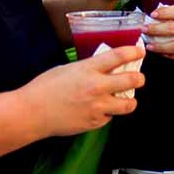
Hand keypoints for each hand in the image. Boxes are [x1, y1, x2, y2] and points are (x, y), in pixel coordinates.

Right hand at [24, 45, 144, 135]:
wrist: (33, 112)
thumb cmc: (45, 87)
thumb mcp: (68, 69)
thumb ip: (89, 68)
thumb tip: (105, 68)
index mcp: (88, 69)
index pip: (119, 56)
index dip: (133, 51)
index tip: (140, 51)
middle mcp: (97, 87)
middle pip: (132, 80)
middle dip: (140, 79)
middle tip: (139, 79)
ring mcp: (98, 106)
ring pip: (128, 105)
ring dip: (129, 101)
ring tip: (125, 99)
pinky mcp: (95, 122)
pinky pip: (110, 117)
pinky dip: (107, 113)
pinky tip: (98, 110)